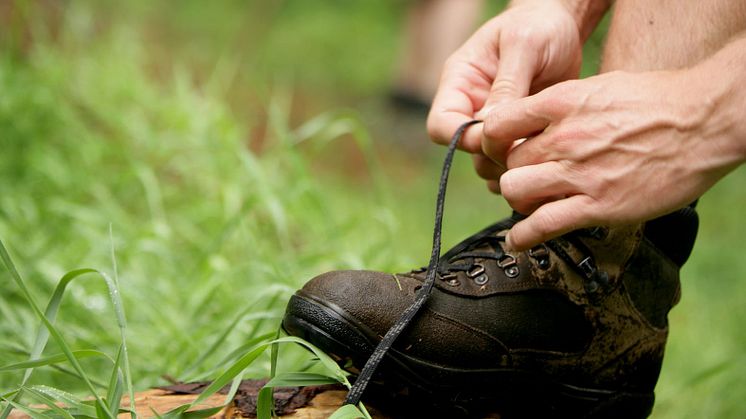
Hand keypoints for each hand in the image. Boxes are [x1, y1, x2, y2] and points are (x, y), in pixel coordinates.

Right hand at [426, 0, 584, 190]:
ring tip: (542, 156)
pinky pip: (511, 160)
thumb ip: (507, 84)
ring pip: (487, 161)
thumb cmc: (540, 24)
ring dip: (511, 164)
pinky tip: (548, 159)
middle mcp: (470, 106)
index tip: (500, 137)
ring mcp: (492, 122)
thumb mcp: (525, 44)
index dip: (465, 139)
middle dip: (493, 156)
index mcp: (459, 83)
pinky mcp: (515, 133)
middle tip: (527, 152)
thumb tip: (490, 126)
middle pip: (464, 150)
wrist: (565, 25)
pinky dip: (525, 166)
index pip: (441, 126)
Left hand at [484, 69, 744, 249]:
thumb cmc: (654, 101)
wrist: (703, 122)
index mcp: (561, 104)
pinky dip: (523, 236)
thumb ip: (559, 106)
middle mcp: (564, 138)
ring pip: (514, 192)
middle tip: (526, 179)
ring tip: (531, 202)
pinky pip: (542, 225)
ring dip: (518, 200)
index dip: (490, 142)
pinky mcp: (598, 205)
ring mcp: (580, 173)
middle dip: (511, 173)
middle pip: (507, 164)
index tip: (498, 151)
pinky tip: (518, 239)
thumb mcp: (598, 87)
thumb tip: (529, 122)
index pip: (497, 125)